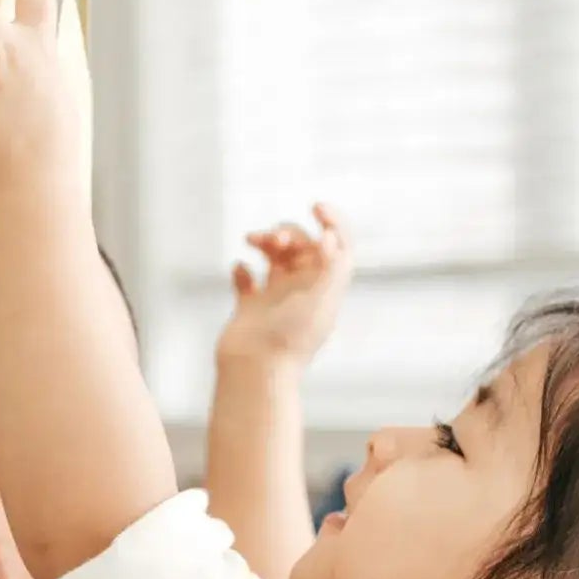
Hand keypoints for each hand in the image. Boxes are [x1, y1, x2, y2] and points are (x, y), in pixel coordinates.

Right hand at [216, 205, 350, 369]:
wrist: (254, 372)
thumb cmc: (288, 340)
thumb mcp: (320, 302)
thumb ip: (331, 266)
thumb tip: (330, 236)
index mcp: (325, 288)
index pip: (338, 247)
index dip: (333, 221)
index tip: (316, 206)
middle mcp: (303, 291)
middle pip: (302, 245)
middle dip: (288, 232)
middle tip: (274, 240)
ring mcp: (276, 299)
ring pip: (274, 256)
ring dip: (265, 240)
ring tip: (251, 240)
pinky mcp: (250, 309)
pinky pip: (246, 279)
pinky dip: (242, 269)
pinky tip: (240, 272)